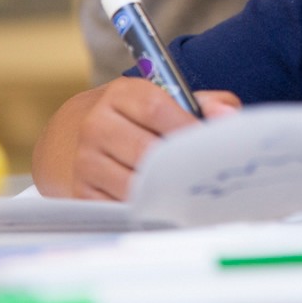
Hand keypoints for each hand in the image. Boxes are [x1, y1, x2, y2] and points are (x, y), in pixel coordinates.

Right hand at [68, 79, 239, 200]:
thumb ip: (204, 103)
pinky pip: (121, 206)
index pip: (156, 109)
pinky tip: (159, 202)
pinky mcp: (82, 191)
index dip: (186, 128)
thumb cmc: (135, 116)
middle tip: (201, 172)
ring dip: (163, 189)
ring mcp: (86, 160)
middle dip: (178, 164)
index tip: (207, 144)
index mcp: (120, 95)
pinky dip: (145, 207)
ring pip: (135, 184)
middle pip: (146, 151)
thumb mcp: (164, 97)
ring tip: (182, 187)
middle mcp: (96, 125)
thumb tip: (227, 118)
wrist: (74, 132)